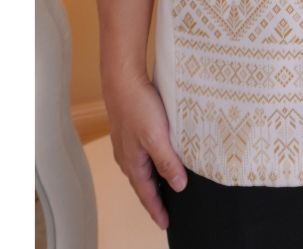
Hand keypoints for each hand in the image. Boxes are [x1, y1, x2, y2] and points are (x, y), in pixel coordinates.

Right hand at [105, 76, 186, 228]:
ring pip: (142, 170)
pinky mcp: (131, 130)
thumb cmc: (138, 106)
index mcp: (133, 163)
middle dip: (153, 199)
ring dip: (152, 181)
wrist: (123, 80)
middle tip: (166, 211)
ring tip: (165, 188)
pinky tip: (159, 157)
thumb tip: (178, 186)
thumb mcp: (157, 137)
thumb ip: (167, 162)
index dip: (157, 209)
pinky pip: (142, 155)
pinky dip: (151, 163)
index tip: (166, 223)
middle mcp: (127, 157)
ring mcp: (127, 144)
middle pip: (142, 184)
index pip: (146, 194)